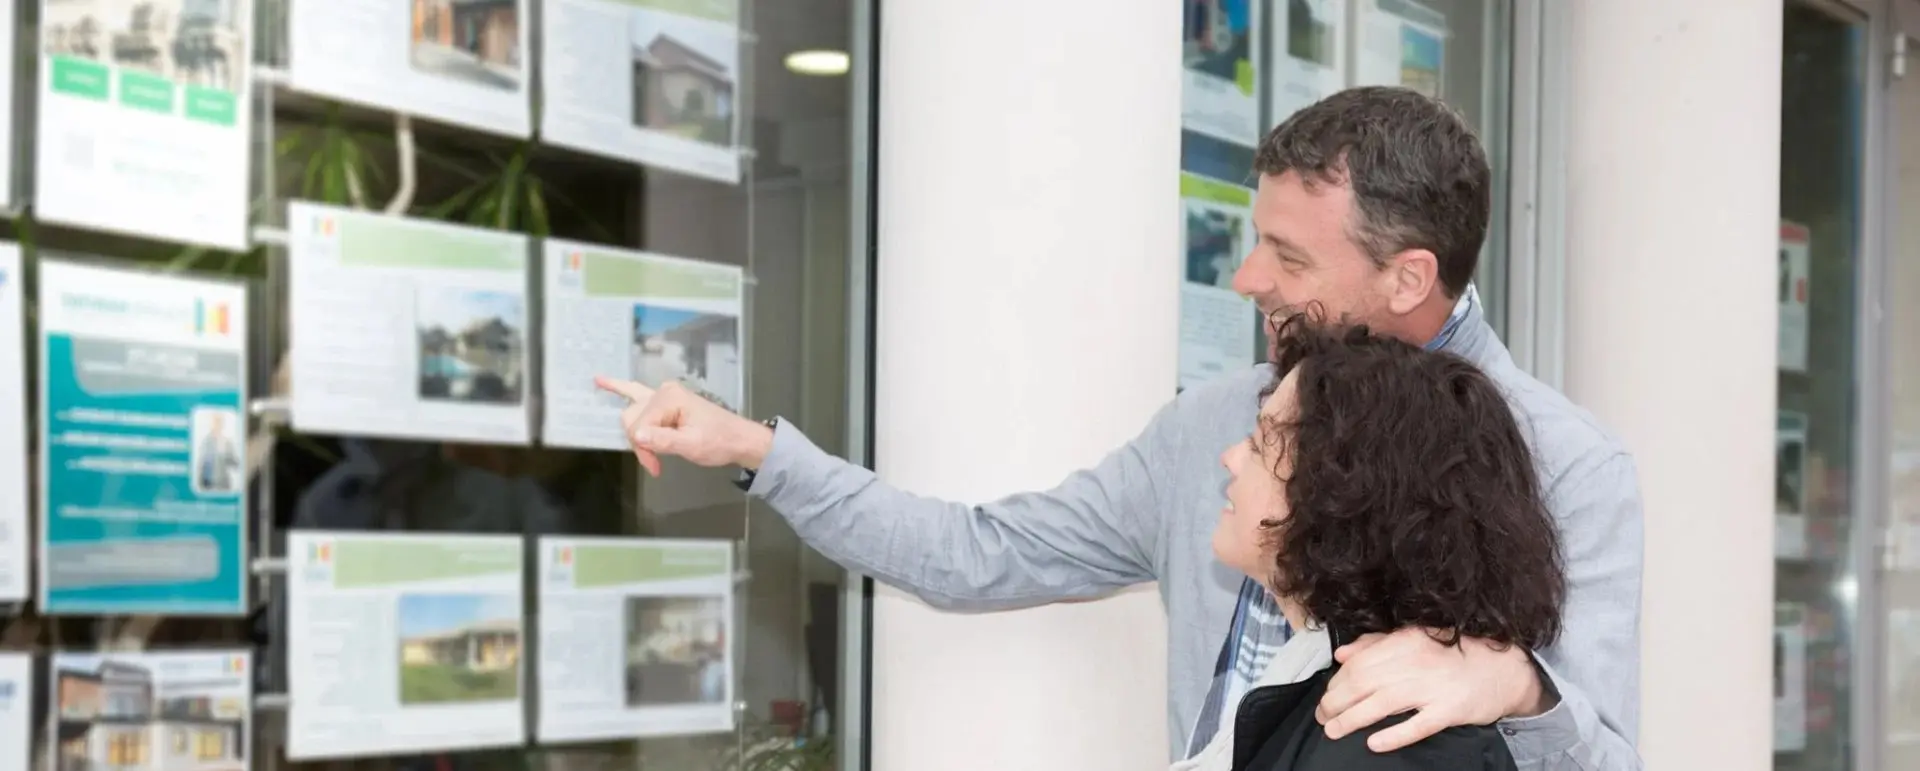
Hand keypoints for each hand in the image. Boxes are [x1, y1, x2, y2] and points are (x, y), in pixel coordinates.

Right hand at [594, 376, 774, 476]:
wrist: (738, 439)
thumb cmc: (718, 442)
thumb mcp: (692, 445)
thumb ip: (664, 440)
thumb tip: (637, 435)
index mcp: (669, 398)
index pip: (638, 426)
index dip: (643, 450)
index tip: (655, 467)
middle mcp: (663, 391)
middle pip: (631, 418)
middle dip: (640, 444)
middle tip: (655, 464)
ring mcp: (663, 394)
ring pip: (632, 413)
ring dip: (636, 434)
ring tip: (649, 456)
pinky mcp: (664, 400)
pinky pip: (635, 392)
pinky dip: (618, 387)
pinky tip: (599, 380)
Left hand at [1316, 628, 1550, 751]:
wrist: (1506, 668)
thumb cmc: (1457, 654)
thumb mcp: (1417, 639)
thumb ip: (1378, 644)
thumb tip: (1343, 654)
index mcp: (1405, 641)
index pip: (1358, 663)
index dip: (1336, 681)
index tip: (1326, 695)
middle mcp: (1416, 662)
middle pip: (1363, 683)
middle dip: (1335, 702)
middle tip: (1322, 717)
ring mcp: (1434, 687)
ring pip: (1382, 704)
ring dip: (1352, 719)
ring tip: (1334, 730)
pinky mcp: (1450, 710)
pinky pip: (1417, 726)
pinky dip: (1393, 736)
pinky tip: (1373, 744)